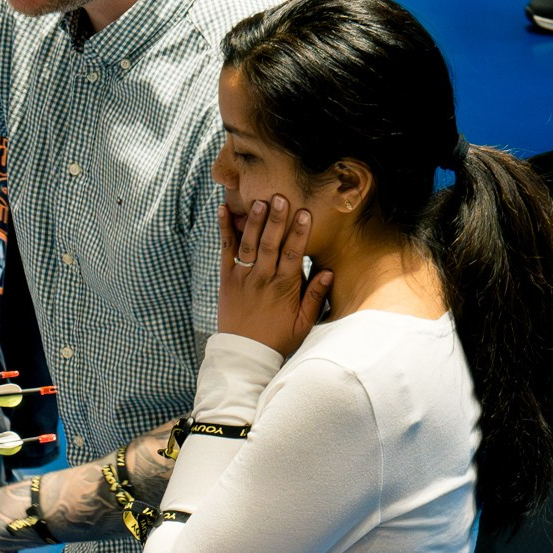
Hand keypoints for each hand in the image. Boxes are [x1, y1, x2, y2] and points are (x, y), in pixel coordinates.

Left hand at [215, 196, 331, 356]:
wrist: (244, 355)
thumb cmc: (278, 338)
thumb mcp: (303, 323)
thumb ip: (315, 297)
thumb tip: (329, 272)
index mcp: (284, 287)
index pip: (293, 254)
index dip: (299, 233)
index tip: (305, 213)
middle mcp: (262, 279)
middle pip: (270, 244)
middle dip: (276, 220)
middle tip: (280, 197)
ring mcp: (243, 277)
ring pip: (249, 244)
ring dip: (254, 221)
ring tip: (259, 201)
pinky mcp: (227, 278)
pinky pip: (225, 250)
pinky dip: (225, 229)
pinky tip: (223, 210)